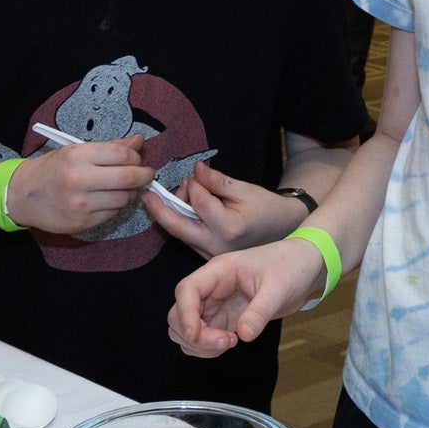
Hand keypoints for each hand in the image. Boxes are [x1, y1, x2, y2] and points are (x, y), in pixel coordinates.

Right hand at [5, 138, 153, 233]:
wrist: (20, 196)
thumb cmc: (52, 169)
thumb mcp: (77, 150)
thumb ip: (111, 146)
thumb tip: (140, 141)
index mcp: (78, 156)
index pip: (123, 154)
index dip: (136, 156)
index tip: (137, 158)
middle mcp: (78, 180)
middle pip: (129, 177)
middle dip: (144, 175)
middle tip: (146, 174)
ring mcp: (80, 204)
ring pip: (124, 198)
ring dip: (129, 192)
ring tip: (121, 187)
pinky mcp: (81, 223)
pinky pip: (112, 213)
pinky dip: (116, 205)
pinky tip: (106, 199)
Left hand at [142, 164, 303, 256]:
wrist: (281, 229)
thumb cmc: (266, 207)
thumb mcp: (244, 189)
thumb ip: (217, 181)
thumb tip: (195, 170)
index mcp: (229, 227)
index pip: (200, 202)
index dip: (195, 184)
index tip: (198, 173)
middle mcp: (216, 245)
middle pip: (178, 227)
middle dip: (160, 210)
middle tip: (147, 194)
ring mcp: (210, 254)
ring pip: (180, 234)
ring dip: (171, 214)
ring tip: (174, 195)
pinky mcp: (207, 257)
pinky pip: (187, 239)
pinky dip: (180, 223)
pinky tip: (178, 209)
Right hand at [166, 236, 328, 357]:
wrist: (305, 267)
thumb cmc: (292, 266)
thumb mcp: (279, 287)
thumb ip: (260, 311)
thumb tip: (243, 335)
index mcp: (220, 270)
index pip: (186, 290)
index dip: (185, 314)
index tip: (196, 334)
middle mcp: (212, 288)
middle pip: (179, 313)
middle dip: (194, 335)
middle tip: (226, 343)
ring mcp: (215, 304)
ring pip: (186, 329)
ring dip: (199, 344)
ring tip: (231, 343)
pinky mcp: (223, 318)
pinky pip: (202, 337)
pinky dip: (208, 347)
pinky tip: (232, 342)